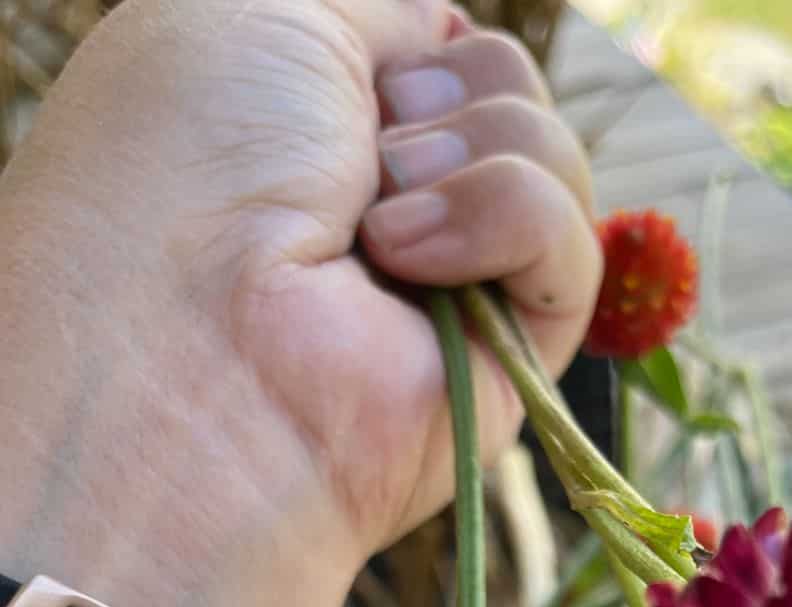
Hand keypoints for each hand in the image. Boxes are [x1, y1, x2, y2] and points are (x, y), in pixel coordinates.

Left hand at [0, 0, 598, 606]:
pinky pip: (573, 242)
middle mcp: (395, 213)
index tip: (358, 81)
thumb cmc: (190, 171)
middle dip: (445, 94)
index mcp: (327, 133)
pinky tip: (410, 265)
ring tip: (377, 225)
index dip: (418, 48)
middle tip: (361, 158)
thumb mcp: (262, 13)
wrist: (194, 343)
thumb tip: (444, 41)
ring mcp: (458, 290)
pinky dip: (506, 222)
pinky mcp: (515, 359)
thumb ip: (374, 13)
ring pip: (554, 159)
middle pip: (510, 93)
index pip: (444, 50)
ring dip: (470, 156)